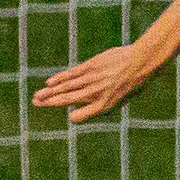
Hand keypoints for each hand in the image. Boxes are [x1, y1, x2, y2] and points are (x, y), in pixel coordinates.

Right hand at [31, 42, 162, 123]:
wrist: (142, 62)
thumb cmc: (134, 81)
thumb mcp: (122, 96)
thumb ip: (103, 101)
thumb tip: (84, 103)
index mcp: (106, 105)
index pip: (82, 115)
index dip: (75, 116)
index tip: (70, 115)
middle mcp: (96, 94)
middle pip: (67, 100)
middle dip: (50, 102)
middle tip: (36, 103)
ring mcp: (92, 80)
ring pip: (66, 88)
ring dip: (49, 92)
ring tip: (37, 96)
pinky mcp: (90, 67)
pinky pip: (71, 74)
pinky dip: (59, 78)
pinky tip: (49, 82)